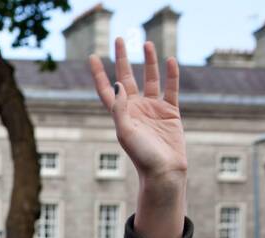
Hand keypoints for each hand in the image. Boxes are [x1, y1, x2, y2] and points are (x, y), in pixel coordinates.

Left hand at [90, 38, 186, 237]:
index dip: (99, 73)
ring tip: (146, 43)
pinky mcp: (171, 112)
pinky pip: (171, 88)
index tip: (93, 56)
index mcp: (120, 115)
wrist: (164, 171)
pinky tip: (170, 60)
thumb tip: (117, 84)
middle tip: (120, 39)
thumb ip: (120, 109)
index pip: (106, 90)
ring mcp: (153, 110)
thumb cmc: (142, 157)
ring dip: (149, 61)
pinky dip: (171, 75)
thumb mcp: (126, 133)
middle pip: (127, 78)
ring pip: (151, 79)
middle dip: (123, 59)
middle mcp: (135, 110)